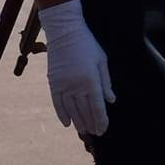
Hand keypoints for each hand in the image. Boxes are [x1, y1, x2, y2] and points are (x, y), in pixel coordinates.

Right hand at [40, 0, 113, 134]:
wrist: (64, 31)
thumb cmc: (87, 44)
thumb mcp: (102, 60)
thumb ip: (106, 82)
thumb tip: (111, 100)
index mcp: (91, 79)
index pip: (97, 107)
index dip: (101, 120)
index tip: (103, 129)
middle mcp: (77, 85)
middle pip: (85, 111)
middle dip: (91, 123)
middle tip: (95, 133)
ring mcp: (63, 84)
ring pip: (71, 110)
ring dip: (78, 122)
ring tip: (83, 130)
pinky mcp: (53, 82)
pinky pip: (57, 103)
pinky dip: (62, 114)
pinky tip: (67, 123)